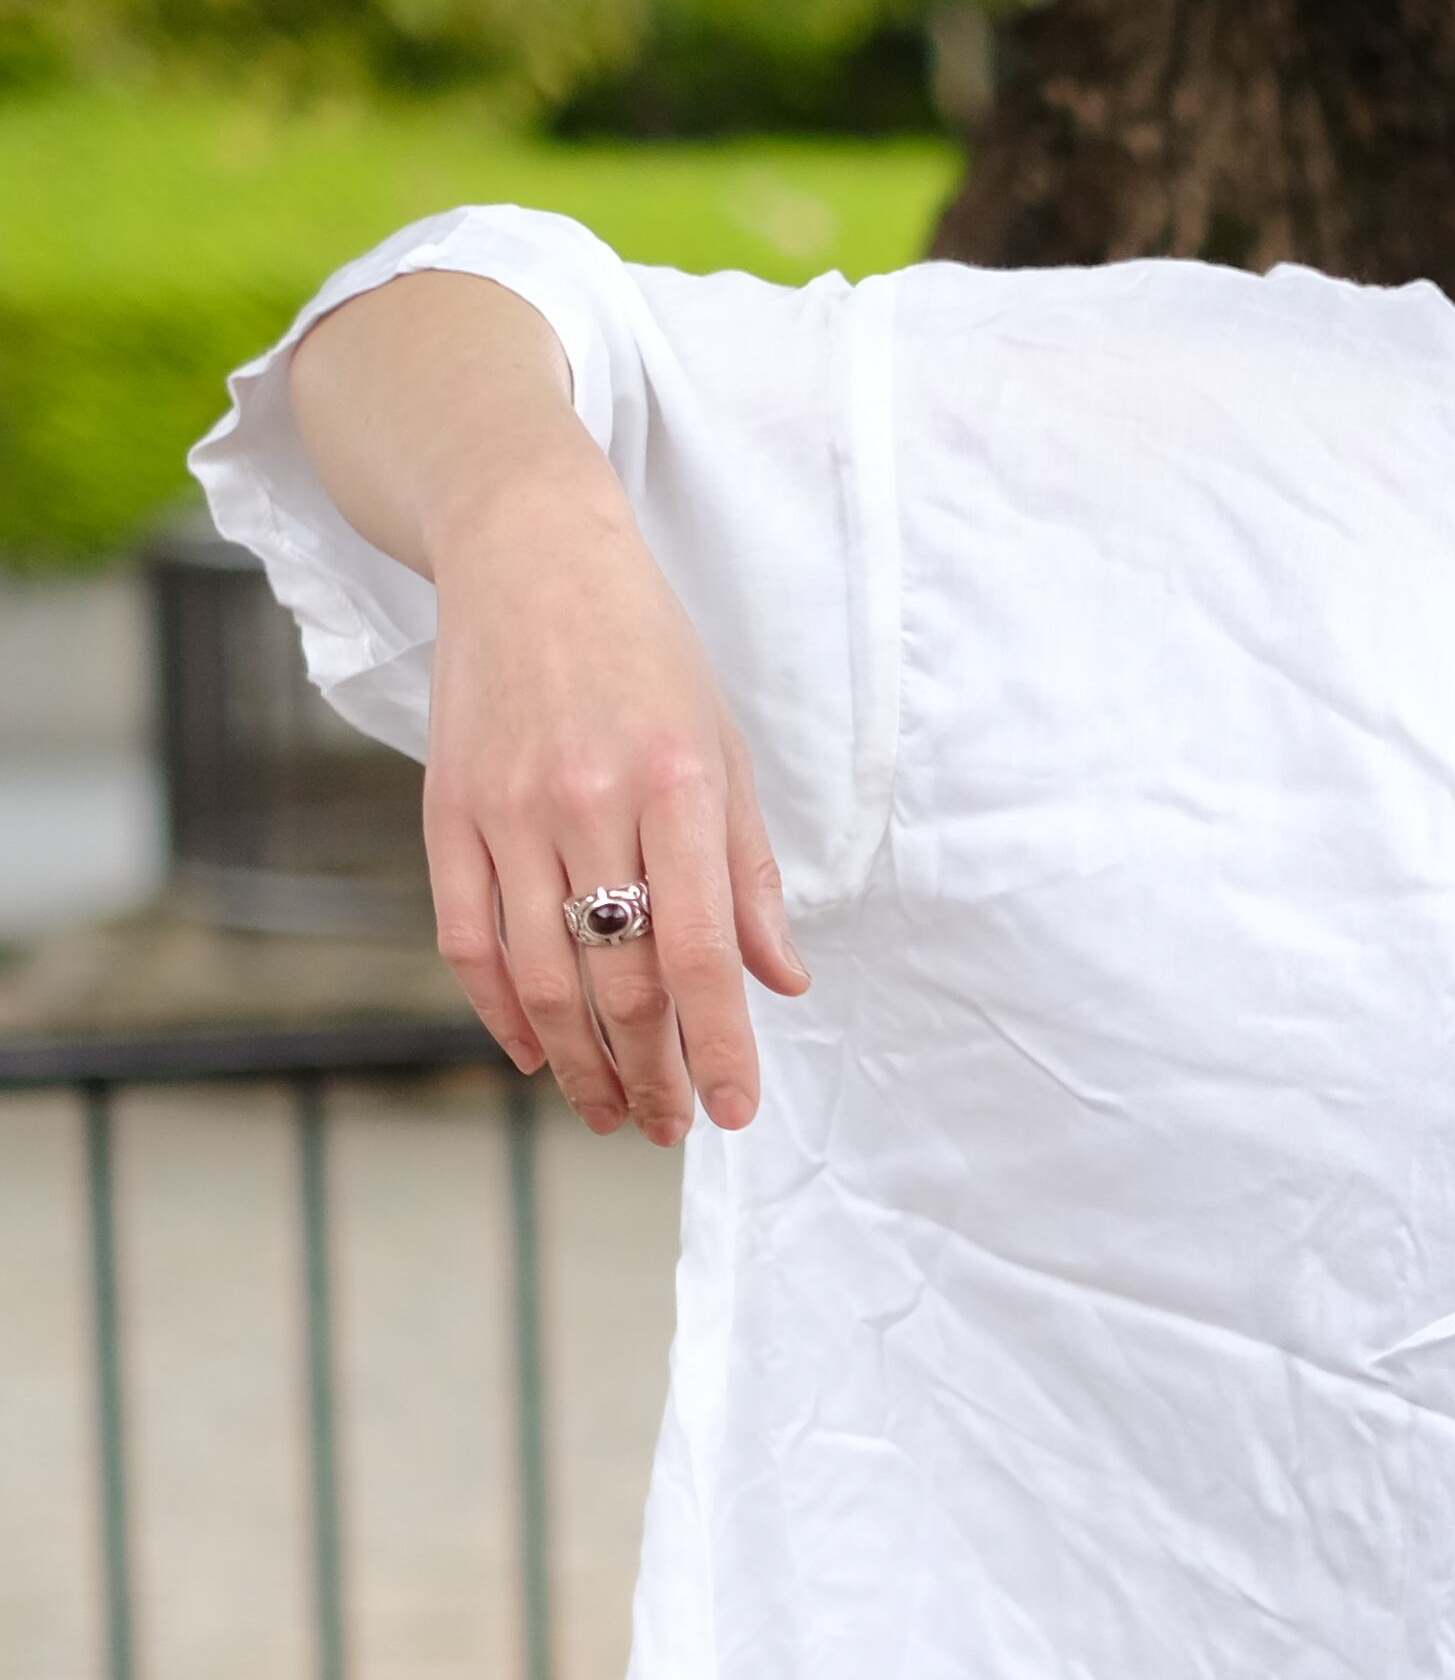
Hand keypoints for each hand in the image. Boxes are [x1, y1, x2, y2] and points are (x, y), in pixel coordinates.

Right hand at [420, 464, 805, 1141]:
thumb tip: (781, 981)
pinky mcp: (446, 808)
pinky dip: (498, 1008)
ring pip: (540, 974)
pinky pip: (466, 935)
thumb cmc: (649, 655)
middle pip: (618, 977)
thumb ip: (750, 876)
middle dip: (649, 1070)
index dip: (717, 1046)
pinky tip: (533, 1053)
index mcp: (676, 788)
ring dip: (578, 1060)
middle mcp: (588, 802)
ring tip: (610, 1110)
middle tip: (669, 1127)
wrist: (529, 552)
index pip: (700, 951)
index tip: (733, 1112)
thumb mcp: (727, 754)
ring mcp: (507, 808)